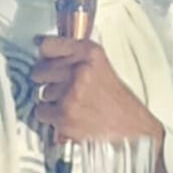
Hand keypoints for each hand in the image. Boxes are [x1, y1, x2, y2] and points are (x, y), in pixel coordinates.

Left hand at [29, 37, 163, 145]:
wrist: (132, 127)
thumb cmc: (117, 99)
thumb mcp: (101, 66)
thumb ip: (75, 57)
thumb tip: (43, 54)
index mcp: (90, 53)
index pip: (49, 45)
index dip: (44, 53)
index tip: (43, 56)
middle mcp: (79, 70)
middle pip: (41, 70)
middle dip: (47, 79)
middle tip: (62, 87)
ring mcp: (70, 93)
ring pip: (42, 92)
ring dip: (52, 100)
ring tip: (73, 104)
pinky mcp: (64, 115)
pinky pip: (41, 111)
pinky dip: (51, 116)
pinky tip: (68, 116)